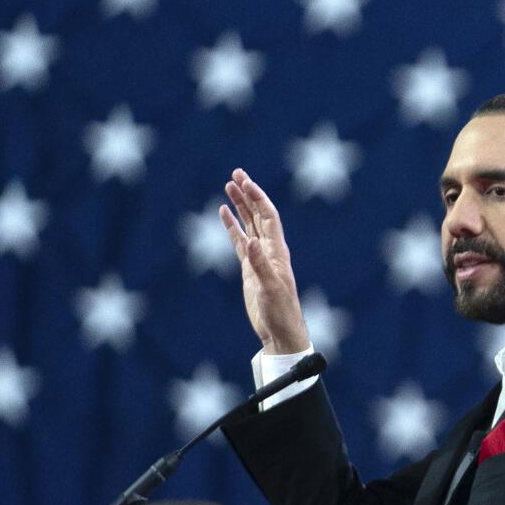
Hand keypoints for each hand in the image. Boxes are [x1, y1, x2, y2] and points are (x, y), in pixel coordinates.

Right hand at [222, 169, 309, 353]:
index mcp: (277, 251)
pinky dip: (232, 226)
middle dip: (248, 194)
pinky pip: (239, 241)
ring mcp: (259, 258)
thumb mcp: (270, 289)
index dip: (257, 198)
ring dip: (240, 205)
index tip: (245, 181)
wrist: (280, 331)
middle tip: (236, 173)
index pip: (268, 216)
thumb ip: (260, 266)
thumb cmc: (280, 312)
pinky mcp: (250, 268)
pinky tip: (224, 213)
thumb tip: (251, 243)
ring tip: (228, 186)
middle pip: (258, 214)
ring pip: (248, 224)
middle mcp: (270, 250)